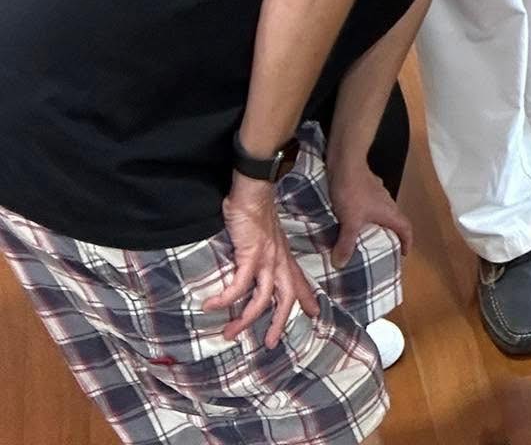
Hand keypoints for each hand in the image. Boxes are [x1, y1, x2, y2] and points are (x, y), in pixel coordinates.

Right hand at [205, 175, 317, 347]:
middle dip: (279, 323)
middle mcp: (279, 261)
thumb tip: (255, 265)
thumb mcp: (266, 236)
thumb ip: (264, 253)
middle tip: (269, 343)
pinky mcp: (251, 255)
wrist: (253, 191)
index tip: (315, 313)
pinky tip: (211, 306)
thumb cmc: (256, 212)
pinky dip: (226, 299)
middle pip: (286, 298)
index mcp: (283, 257)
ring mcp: (267, 259)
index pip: (298, 282)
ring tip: (229, 333)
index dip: (306, 298)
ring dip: (244, 319)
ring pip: (262, 299)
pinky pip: (240, 285)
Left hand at [329, 158, 411, 265]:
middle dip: (392, 235)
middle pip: (396, 221)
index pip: (406, 228)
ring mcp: (378, 193)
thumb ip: (346, 243)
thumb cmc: (353, 193)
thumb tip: (340, 265)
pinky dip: (367, 215)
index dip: (407, 242)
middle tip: (384, 249)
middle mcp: (388, 203)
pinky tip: (354, 217)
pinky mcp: (367, 188)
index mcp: (390, 212)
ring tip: (368, 235)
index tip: (404, 254)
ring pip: (383, 213)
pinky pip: (371, 206)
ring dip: (379, 224)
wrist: (346, 164)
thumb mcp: (350, 221)